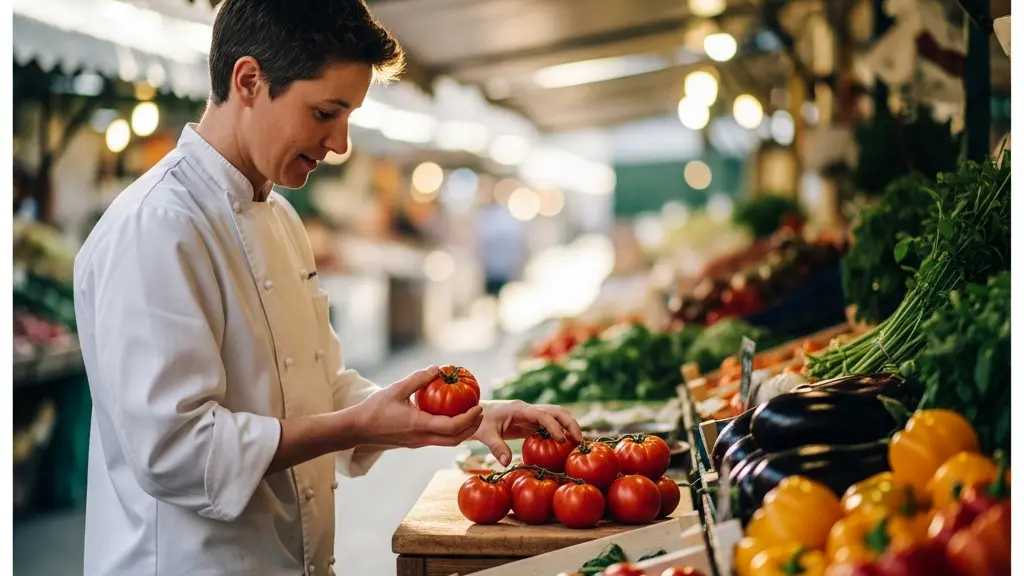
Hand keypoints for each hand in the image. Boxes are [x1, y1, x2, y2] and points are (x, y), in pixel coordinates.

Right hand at [352, 366, 483, 448]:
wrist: (357, 429)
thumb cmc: (374, 408)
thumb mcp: (396, 389)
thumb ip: (418, 379)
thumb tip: (437, 368)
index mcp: (420, 426)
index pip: (453, 427)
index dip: (470, 418)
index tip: (479, 407)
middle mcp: (422, 438)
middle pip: (455, 440)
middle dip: (472, 427)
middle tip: (480, 412)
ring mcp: (418, 443)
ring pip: (447, 442)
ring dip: (462, 431)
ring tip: (469, 414)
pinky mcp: (414, 442)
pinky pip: (438, 439)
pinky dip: (450, 430)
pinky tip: (449, 416)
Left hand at [472, 400, 582, 466]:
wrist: (476, 415)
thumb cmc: (480, 423)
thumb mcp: (485, 434)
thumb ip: (496, 447)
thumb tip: (507, 463)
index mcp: (520, 409)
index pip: (542, 414)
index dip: (554, 426)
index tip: (562, 441)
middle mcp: (529, 409)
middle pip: (556, 411)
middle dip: (570, 423)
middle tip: (579, 441)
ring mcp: (531, 415)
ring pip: (556, 416)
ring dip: (568, 426)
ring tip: (577, 443)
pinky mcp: (531, 423)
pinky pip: (550, 425)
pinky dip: (560, 432)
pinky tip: (565, 446)